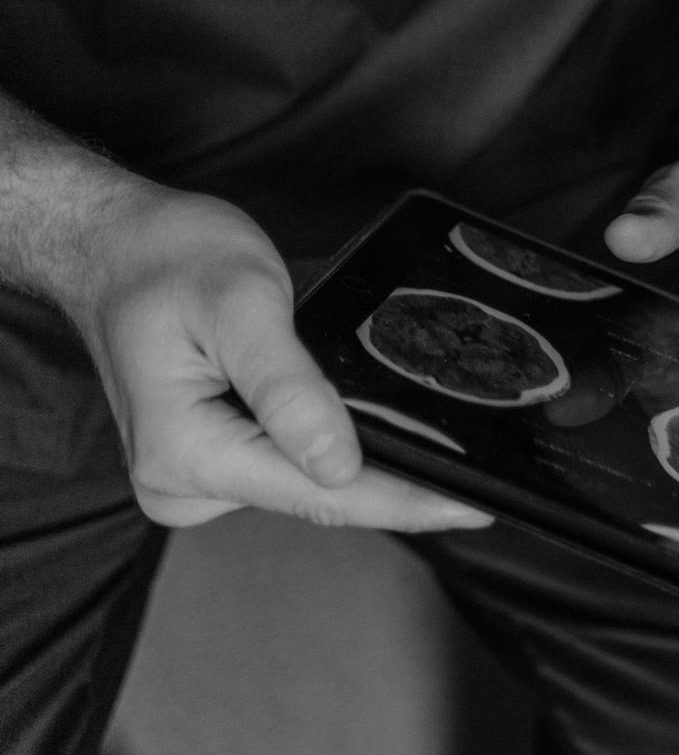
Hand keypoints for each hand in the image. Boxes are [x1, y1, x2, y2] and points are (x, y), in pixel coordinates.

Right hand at [69, 188, 492, 530]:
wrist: (113, 245)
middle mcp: (184, 485)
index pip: (321, 495)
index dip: (406, 503)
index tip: (477, 509)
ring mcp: (196, 479)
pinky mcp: (213, 462)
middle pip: (320, 498)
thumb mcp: (241, 304)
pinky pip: (293, 465)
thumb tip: (339, 464)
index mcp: (185, 454)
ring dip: (371, 463)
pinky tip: (386, 432)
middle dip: (400, 483)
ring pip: (311, 484)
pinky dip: (339, 446)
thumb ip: (289, 390)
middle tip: (487, 476)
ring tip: (443, 448)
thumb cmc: (169, 258)